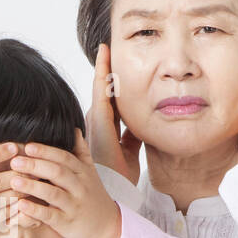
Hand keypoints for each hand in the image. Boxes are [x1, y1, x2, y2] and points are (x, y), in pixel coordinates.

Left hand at [5, 128, 122, 237]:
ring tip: (14, 181)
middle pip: (58, 172)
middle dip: (36, 165)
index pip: (64, 158)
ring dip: (33, 187)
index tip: (27, 146)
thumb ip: (81, 151)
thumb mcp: (90, 172)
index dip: (46, 151)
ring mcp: (74, 206)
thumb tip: (74, 129)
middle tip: (14, 161)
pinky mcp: (68, 223)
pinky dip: (36, 211)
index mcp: (82, 172)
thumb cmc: (92, 196)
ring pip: (53, 194)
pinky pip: (51, 216)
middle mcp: (79, 187)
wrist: (107, 225)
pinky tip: (21, 206)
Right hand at [86, 43, 143, 184]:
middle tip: (108, 47)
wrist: (114, 190)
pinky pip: (100, 89)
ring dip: (103, 67)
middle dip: (106, 70)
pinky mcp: (98, 119)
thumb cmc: (120, 176)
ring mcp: (95, 120)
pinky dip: (102, 71)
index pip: (111, 100)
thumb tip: (142, 124)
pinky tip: (105, 55)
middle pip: (104, 91)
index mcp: (106, 129)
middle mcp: (97, 122)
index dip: (113, 82)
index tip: (116, 65)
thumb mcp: (131, 150)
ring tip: (106, 47)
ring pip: (100, 87)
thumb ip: (133, 135)